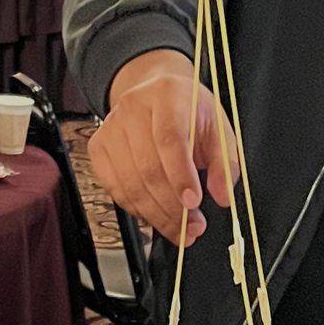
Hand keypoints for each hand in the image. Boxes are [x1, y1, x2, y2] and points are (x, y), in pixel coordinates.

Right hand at [90, 50, 236, 242]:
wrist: (157, 95)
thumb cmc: (189, 112)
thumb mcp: (218, 129)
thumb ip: (225, 164)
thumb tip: (223, 196)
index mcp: (167, 95)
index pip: (169, 139)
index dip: (181, 176)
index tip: (193, 203)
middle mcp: (133, 108)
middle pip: (148, 167)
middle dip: (172, 206)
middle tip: (193, 226)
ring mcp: (111, 127)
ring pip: (130, 184)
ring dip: (156, 214)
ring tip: (179, 229)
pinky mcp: (98, 147)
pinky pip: (116, 189)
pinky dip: (137, 210)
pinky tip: (157, 215)